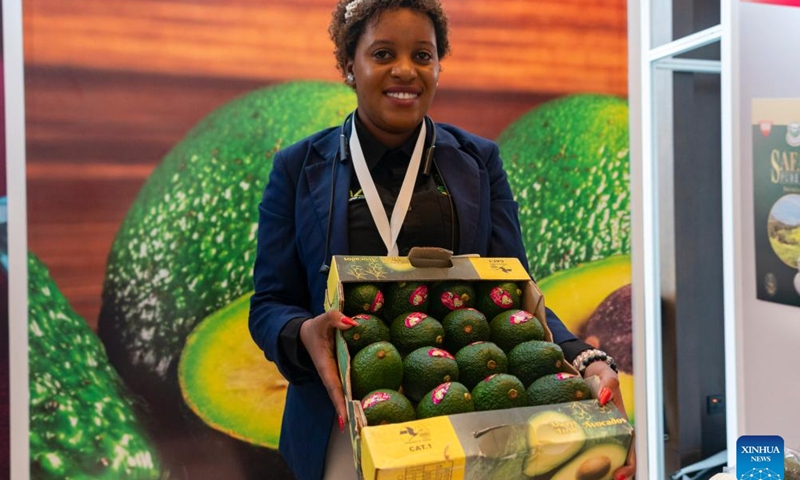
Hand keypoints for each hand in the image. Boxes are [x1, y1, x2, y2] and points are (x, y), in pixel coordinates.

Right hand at [299, 310, 357, 431]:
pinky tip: (366, 405)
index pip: (333, 386)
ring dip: (352, 407)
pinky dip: (354, 394)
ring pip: (344, 393)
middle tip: (359, 428)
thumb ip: (335, 319)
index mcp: (325, 365)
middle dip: (348, 412)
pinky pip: (348, 385)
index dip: (339, 403)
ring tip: (364, 423)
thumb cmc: (314, 328)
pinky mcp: (339, 373)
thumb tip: (353, 324)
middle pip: (340, 396)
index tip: (345, 420)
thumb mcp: (323, 319)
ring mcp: (334, 375)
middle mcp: (330, 374)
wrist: (304, 334)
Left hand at [584, 361, 635, 478]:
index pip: (631, 450)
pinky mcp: (582, 429)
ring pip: (599, 456)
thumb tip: (604, 397)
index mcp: (621, 423)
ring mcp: (596, 431)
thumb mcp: (607, 375)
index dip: (629, 465)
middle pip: (615, 459)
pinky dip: (579, 458)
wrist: (586, 369)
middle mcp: (610, 431)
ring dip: (597, 471)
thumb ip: (608, 383)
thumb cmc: (600, 374)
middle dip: (612, 474)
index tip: (620, 474)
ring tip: (586, 479)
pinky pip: (582, 445)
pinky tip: (569, 467)